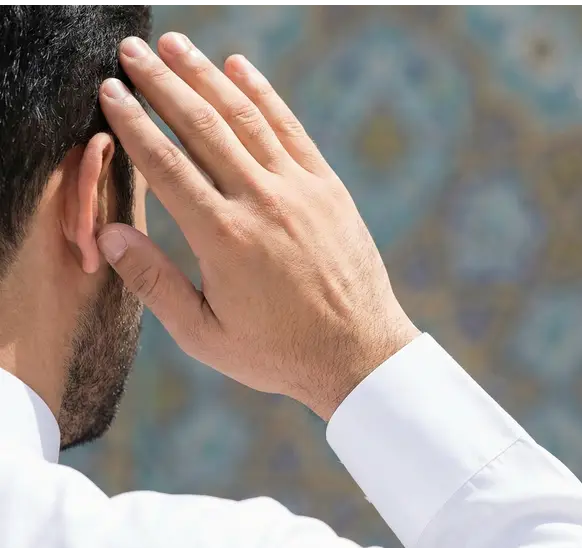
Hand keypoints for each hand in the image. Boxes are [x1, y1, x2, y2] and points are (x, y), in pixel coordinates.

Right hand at [96, 32, 419, 418]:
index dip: (133, 122)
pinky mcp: (328, 188)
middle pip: (202, 127)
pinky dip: (264, 95)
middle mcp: (261, 202)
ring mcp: (300, 190)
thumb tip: (107, 237)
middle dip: (161, 83)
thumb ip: (153, 283)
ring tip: (175, 45)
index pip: (166, 164)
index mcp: (223, 238)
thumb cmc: (278, 351)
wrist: (359, 352)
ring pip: (245, 118)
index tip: (110, 91)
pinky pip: (291, 130)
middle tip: (132, 50)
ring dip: (207, 76)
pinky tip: (240, 68)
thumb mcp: (205, 334)